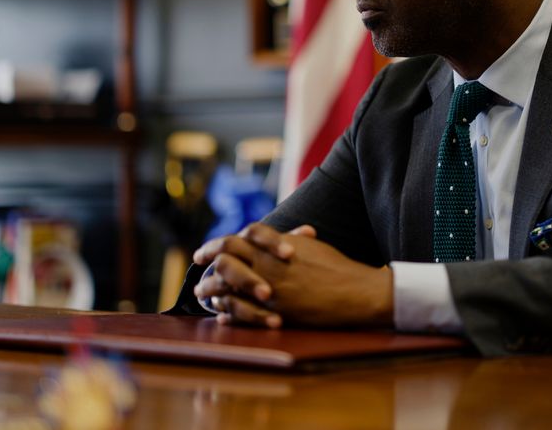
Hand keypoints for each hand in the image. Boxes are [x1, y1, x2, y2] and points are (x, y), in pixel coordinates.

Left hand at [200, 224, 393, 328]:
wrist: (353, 292)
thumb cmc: (334, 266)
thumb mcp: (308, 246)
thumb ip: (285, 239)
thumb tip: (269, 238)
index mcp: (275, 245)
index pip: (237, 238)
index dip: (216, 245)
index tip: (204, 252)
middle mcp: (268, 264)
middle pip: (225, 259)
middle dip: (207, 262)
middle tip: (198, 267)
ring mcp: (269, 288)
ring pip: (227, 287)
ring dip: (211, 289)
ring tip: (202, 293)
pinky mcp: (274, 311)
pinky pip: (241, 312)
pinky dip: (227, 311)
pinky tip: (220, 313)